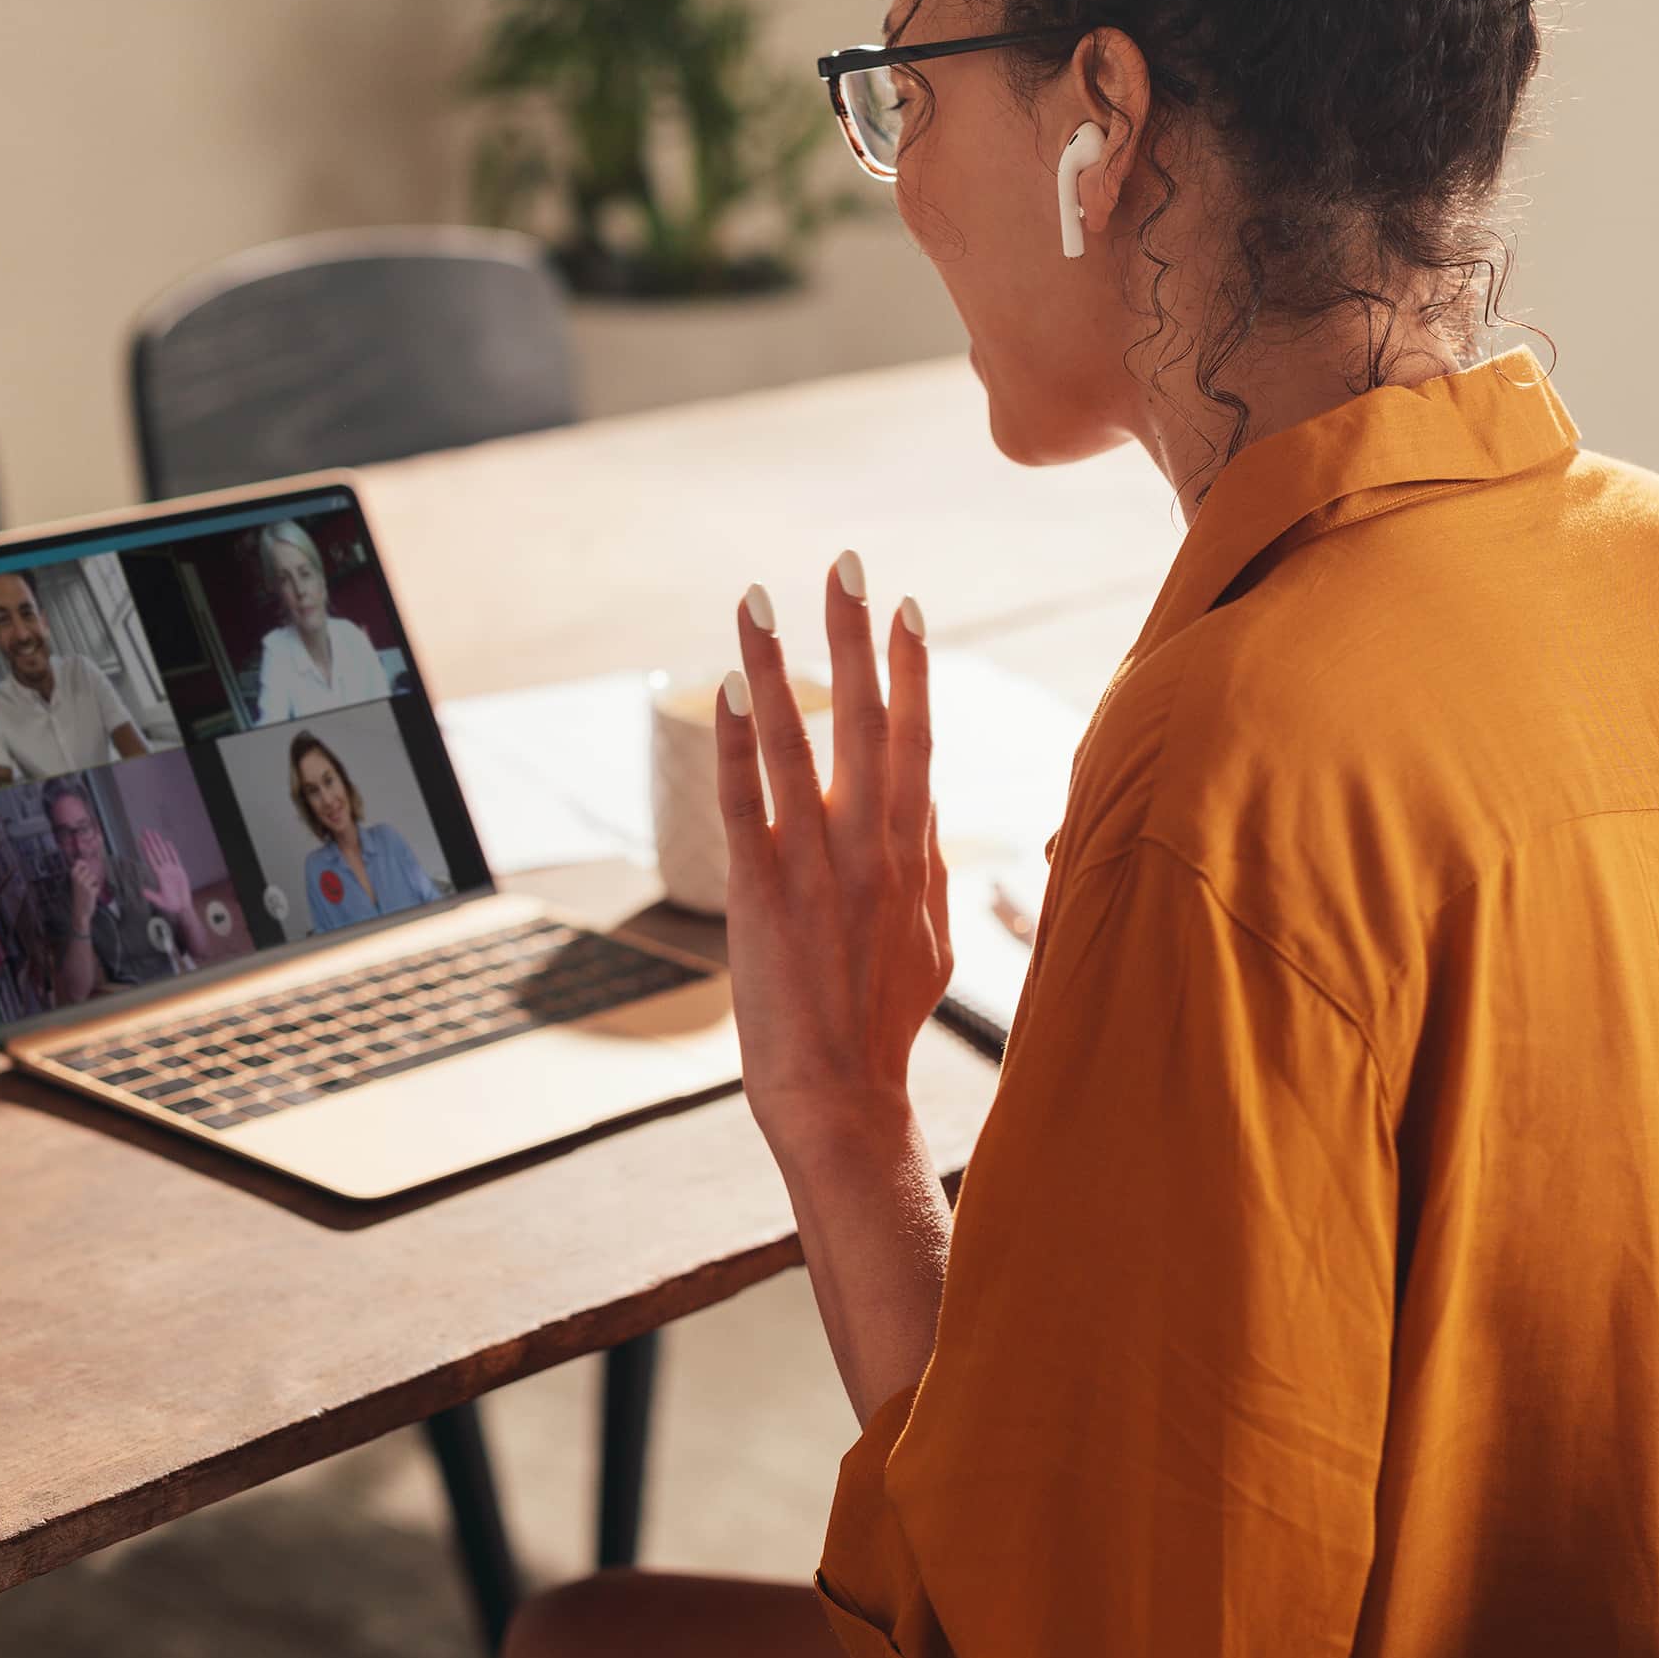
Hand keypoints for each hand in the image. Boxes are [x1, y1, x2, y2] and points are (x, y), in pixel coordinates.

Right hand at [68, 858, 102, 932]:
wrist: (79, 912)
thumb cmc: (79, 897)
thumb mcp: (77, 885)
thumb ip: (82, 875)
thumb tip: (90, 866)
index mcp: (73, 876)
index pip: (79, 862)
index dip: (84, 863)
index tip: (86, 867)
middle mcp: (77, 879)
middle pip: (90, 870)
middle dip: (90, 877)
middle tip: (86, 885)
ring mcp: (84, 885)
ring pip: (95, 878)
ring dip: (94, 884)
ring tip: (88, 891)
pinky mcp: (91, 891)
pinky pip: (98, 887)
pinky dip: (96, 891)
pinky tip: (91, 896)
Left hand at [139, 829, 192, 917]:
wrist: (181, 907)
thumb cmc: (170, 905)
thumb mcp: (159, 901)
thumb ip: (151, 895)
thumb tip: (141, 890)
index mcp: (159, 876)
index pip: (151, 859)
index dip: (146, 849)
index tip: (140, 840)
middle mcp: (164, 870)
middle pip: (156, 852)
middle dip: (151, 841)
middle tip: (145, 830)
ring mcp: (172, 870)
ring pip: (164, 853)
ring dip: (159, 843)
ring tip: (154, 833)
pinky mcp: (180, 871)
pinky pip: (175, 858)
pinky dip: (172, 851)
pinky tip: (167, 843)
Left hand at [714, 558, 950, 1158]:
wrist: (841, 1094)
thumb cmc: (886, 1020)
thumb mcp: (932, 937)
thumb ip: (931, 865)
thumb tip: (931, 805)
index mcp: (915, 852)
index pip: (917, 739)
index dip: (911, 669)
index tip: (906, 606)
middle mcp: (872, 845)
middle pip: (867, 719)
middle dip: (855, 636)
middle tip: (844, 563)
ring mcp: (816, 865)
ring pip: (797, 744)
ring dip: (777, 666)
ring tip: (758, 600)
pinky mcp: (761, 892)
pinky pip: (745, 802)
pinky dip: (736, 743)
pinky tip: (726, 689)